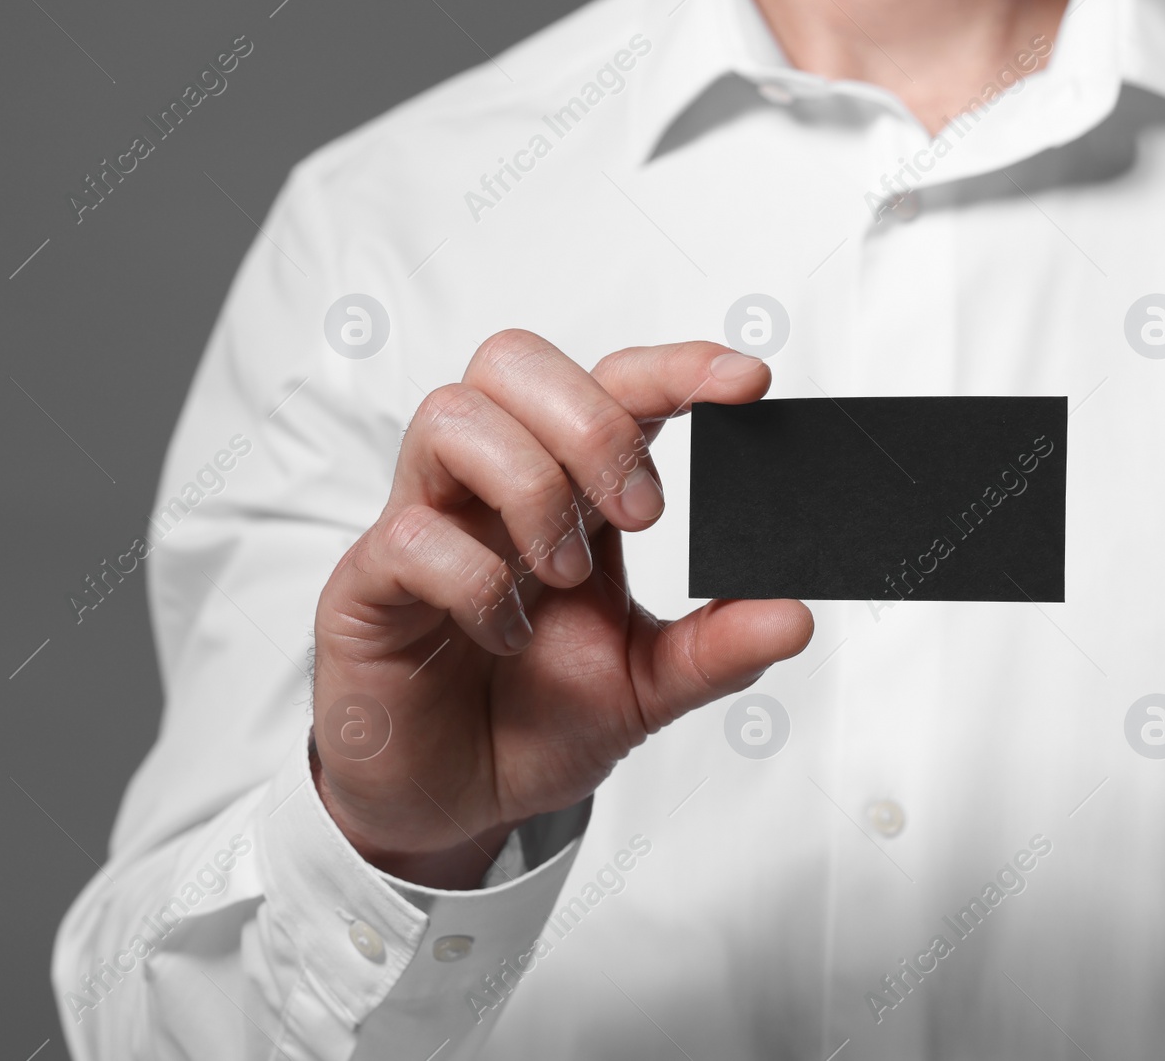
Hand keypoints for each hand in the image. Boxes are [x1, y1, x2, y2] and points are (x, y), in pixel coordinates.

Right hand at [310, 331, 812, 886]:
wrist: (451, 801)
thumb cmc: (532, 721)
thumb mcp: (645, 689)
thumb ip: (715, 651)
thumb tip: (794, 616)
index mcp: (565, 491)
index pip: (611, 385)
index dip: (674, 367)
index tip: (747, 385)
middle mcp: (490, 489)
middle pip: (514, 362)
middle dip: (592, 422)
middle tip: (641, 516)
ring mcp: (425, 524)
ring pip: (451, 417)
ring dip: (531, 487)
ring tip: (564, 574)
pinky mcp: (370, 582)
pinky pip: (410, 534)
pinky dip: (475, 581)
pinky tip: (507, 635)